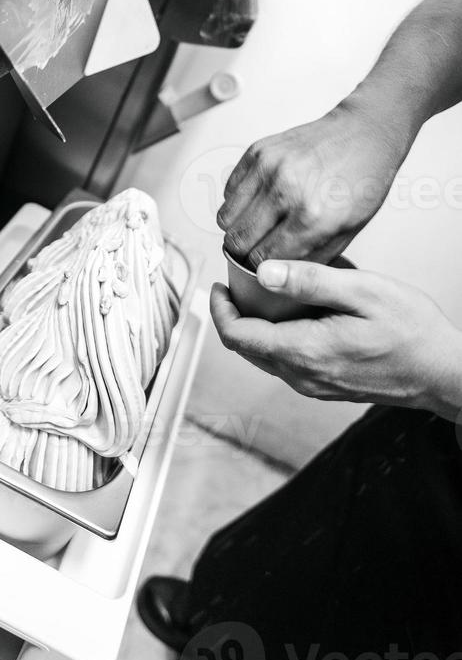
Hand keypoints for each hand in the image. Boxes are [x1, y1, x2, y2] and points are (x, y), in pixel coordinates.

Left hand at [211, 261, 461, 420]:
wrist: (443, 373)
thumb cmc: (412, 332)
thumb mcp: (363, 291)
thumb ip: (310, 281)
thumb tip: (264, 273)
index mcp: (304, 351)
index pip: (237, 336)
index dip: (219, 309)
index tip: (219, 285)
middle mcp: (303, 376)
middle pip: (246, 347)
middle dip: (236, 314)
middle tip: (241, 283)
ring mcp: (314, 386)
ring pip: (265, 356)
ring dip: (259, 326)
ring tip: (271, 293)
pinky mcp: (326, 387)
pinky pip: (287, 362)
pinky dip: (280, 337)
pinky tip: (301, 314)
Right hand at [217, 99, 410, 266]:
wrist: (365, 133)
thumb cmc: (362, 181)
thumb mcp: (348, 233)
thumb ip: (310, 258)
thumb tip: (278, 277)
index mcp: (312, 218)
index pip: (262, 261)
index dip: (262, 269)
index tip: (266, 267)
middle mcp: (286, 192)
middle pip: (237, 241)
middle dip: (243, 252)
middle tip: (256, 249)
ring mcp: (269, 168)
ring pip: (225, 219)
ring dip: (237, 228)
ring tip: (256, 226)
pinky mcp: (258, 151)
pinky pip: (229, 191)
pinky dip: (238, 202)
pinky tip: (259, 201)